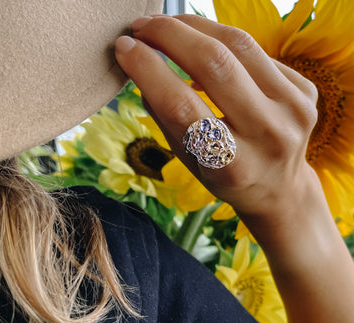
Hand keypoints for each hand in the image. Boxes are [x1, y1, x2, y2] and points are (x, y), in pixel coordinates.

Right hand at [115, 14, 319, 220]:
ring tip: (167, 25)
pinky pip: (257, 53)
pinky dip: (224, 44)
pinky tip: (204, 47)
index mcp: (231, 165)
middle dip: (170, 35)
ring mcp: (294, 108)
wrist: (280, 187)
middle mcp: (268, 134)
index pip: (181, 106)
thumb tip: (142, 67)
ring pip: (239, 45)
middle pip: (214, 64)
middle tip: (142, 27)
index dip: (148, 70)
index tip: (124, 48)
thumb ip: (167, 120)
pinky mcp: (306, 90)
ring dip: (195, 26)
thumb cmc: (226, 177)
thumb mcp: (191, 162)